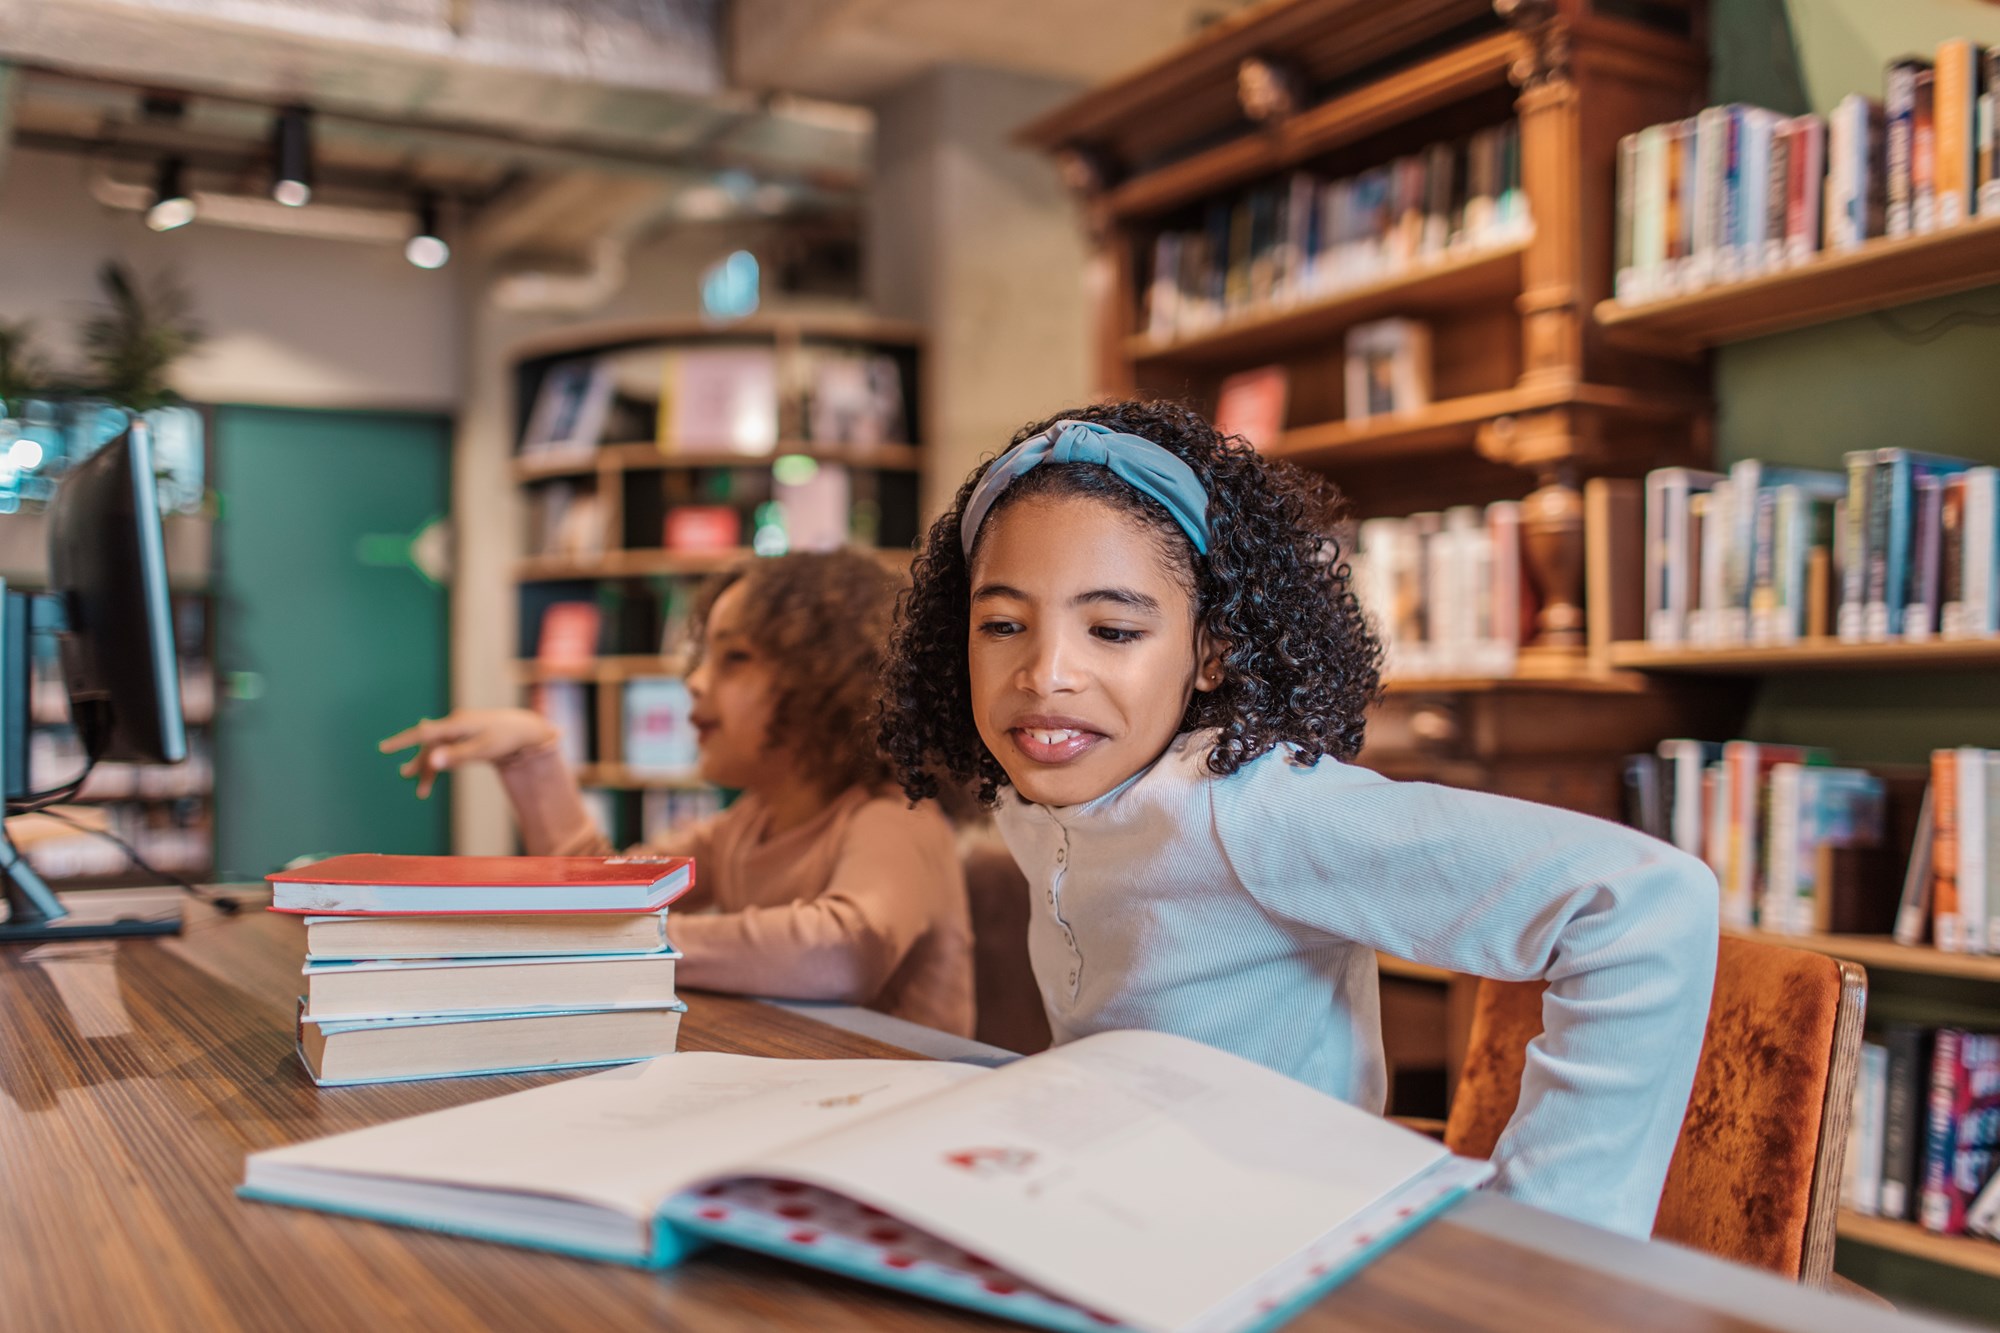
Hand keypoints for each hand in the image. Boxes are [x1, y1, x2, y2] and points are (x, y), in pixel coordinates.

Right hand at [378, 709, 556, 797]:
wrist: (525, 730)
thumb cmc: (505, 739)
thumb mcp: (482, 749)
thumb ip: (456, 755)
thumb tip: (432, 761)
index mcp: (456, 724)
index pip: (423, 733)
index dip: (402, 741)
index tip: (383, 748)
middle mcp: (454, 725)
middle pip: (429, 746)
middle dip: (419, 763)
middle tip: (406, 777)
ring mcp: (459, 731)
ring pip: (437, 751)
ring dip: (429, 769)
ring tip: (421, 790)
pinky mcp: (464, 737)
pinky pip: (446, 751)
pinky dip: (440, 764)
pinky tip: (432, 773)